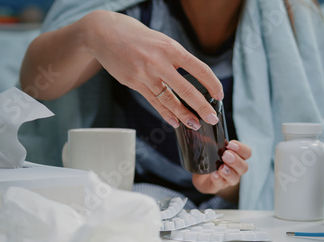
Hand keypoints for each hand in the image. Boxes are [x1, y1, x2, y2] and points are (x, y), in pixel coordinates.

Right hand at [82, 10, 223, 129]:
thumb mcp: (161, 40)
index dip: (212, 84)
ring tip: (194, 124)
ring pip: (169, 100)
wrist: (104, 34)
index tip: (219, 95)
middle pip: (186, 89)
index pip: (199, 69)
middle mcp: (159, 62)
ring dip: (183, 115)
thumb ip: (175, 58)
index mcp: (171, 48)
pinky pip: (153, 101)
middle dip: (201, 107)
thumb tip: (192, 77)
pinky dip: (165, 113)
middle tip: (212, 118)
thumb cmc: (136, 36)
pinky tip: (174, 122)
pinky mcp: (133, 83)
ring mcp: (145, 74)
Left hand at [192, 140, 251, 202]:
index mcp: (236, 156)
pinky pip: (220, 184)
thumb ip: (208, 140)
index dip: (241, 149)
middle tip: (225, 155)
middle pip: (244, 167)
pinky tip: (213, 174)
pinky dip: (217, 179)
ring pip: (235, 178)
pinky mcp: (217, 186)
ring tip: (221, 167)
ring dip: (228, 172)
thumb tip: (199, 131)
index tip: (230, 144)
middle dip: (236, 161)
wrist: (200, 175)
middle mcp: (235, 169)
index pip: (247, 153)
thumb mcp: (209, 147)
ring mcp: (227, 179)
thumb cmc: (209, 158)